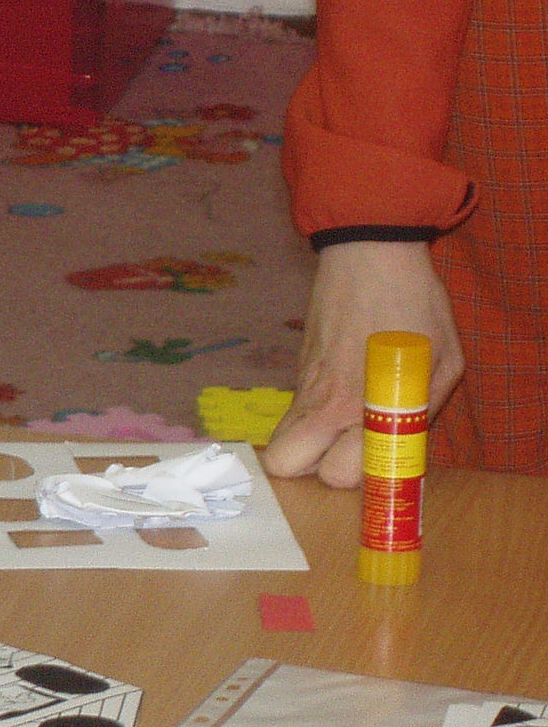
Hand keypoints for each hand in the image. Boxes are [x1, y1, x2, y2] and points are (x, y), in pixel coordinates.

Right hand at [262, 240, 464, 488]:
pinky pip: (295, 410)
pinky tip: (342, 386)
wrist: (367, 254)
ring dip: (308, 442)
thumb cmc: (414, 304)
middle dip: (312, 467)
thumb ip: (423, 407)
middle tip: (344, 449)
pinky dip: (311, 413)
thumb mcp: (445, 359)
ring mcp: (303, 385)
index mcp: (360, 404)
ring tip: (342, 423)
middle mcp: (323, 402)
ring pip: (281, 439)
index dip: (358, 473)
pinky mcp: (297, 370)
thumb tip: (405, 440)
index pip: (337, 473)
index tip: (377, 456)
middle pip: (284, 465)